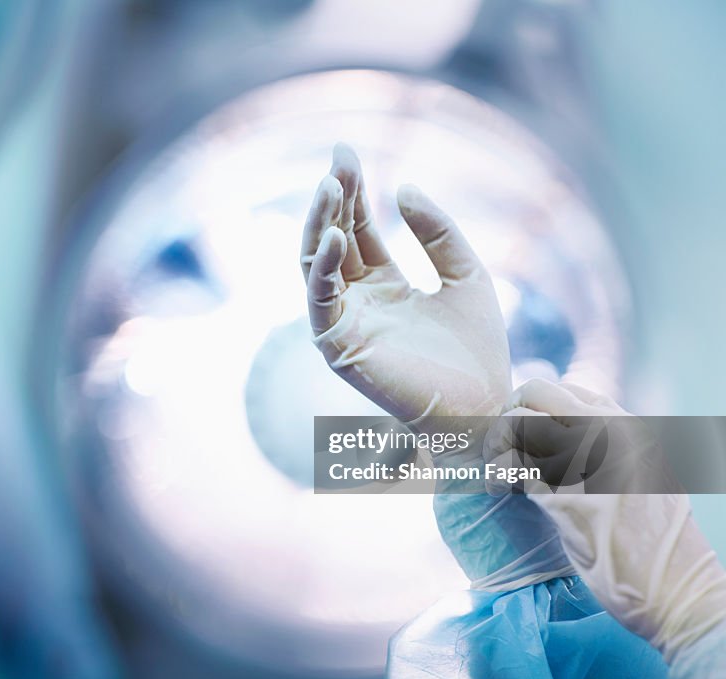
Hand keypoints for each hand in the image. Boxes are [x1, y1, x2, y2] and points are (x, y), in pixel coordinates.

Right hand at [301, 143, 510, 430]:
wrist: (485, 405)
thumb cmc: (478, 349)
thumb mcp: (465, 273)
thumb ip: (437, 232)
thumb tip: (403, 187)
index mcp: (383, 286)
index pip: (356, 230)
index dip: (352, 191)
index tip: (347, 152)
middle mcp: (357, 302)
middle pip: (332, 240)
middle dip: (333, 198)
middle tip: (339, 157)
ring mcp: (344, 324)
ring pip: (315, 265)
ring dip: (319, 224)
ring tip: (331, 185)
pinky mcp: (338, 347)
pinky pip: (320, 300)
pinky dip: (323, 267)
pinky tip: (336, 235)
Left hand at [487, 378, 725, 663]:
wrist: (675, 587)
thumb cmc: (655, 539)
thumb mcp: (644, 474)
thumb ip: (609, 446)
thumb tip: (559, 432)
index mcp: (628, 426)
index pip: (564, 390)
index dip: (532, 406)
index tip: (523, 432)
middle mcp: (608, 433)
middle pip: (535, 393)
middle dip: (507, 414)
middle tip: (501, 445)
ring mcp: (589, 461)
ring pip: (518, 424)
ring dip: (496, 446)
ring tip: (499, 473)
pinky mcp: (566, 497)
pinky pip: (514, 467)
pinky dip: (499, 476)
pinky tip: (501, 491)